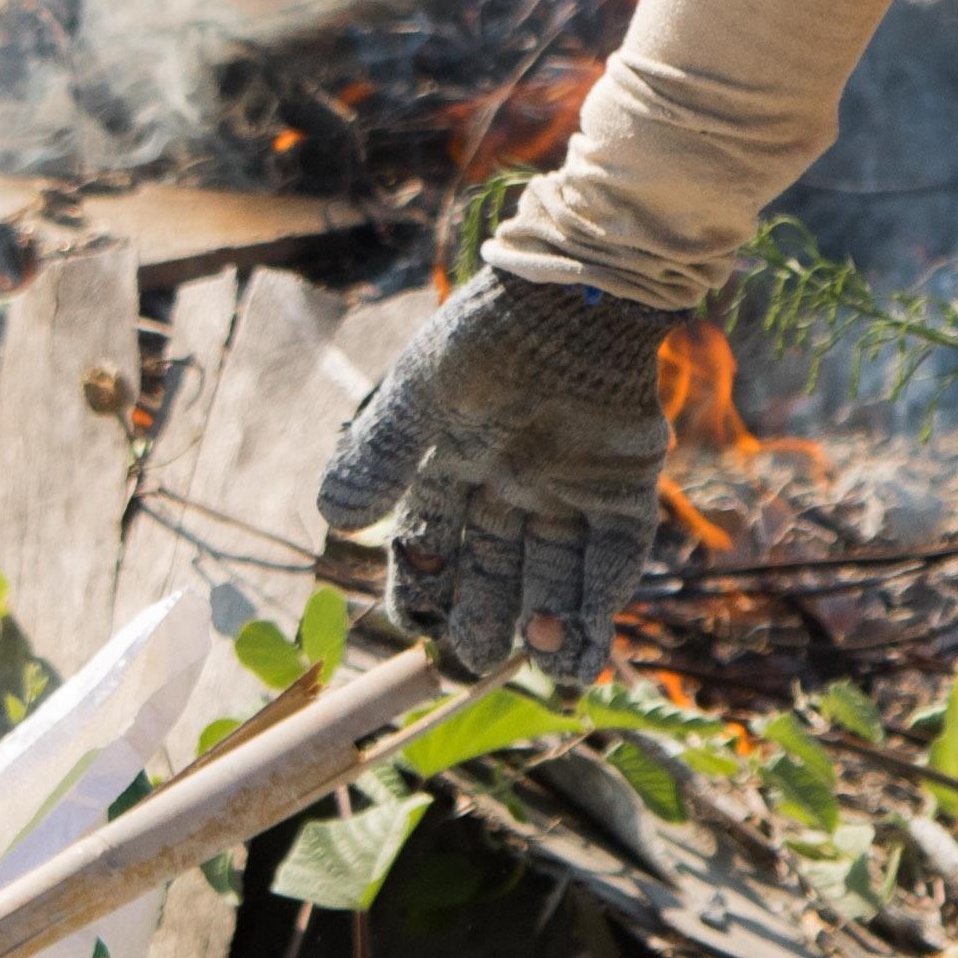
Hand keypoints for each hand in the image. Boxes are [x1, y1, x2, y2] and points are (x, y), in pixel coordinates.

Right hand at [313, 268, 680, 678]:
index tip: (416, 627)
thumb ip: (380, 455)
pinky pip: (615, 554)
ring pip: (558, 577)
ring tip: (542, 661)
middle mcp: (512, 492)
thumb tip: (332, 521)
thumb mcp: (419, 395)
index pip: (433, 549)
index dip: (423, 590)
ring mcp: (571, 493)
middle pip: (497, 574)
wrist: (572, 296)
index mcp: (456, 470)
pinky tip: (588, 632)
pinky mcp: (625, 488)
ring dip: (551, 622)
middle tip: (478, 658)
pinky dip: (603, 595)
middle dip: (487, 620)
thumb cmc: (486, 338)